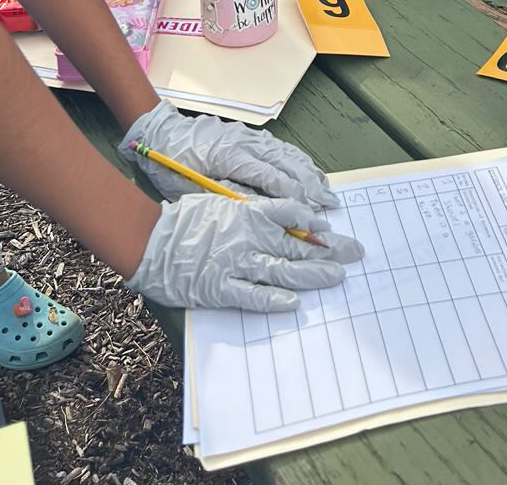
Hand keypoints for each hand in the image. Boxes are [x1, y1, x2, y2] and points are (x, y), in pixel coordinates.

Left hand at [122, 99, 337, 207]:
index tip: (310, 213)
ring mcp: (249, 136)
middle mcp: (244, 142)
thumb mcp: (191, 189)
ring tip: (326, 192)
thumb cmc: (170, 165)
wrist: (160, 133)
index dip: (292, 196)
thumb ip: (226, 198)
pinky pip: (280, 147)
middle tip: (329, 206)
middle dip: (310, 186)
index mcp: (229, 155)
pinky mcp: (248, 135)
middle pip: (285, 164)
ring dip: (309, 173)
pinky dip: (298, 160)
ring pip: (287, 154)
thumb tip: (259, 212)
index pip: (269, 177)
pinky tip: (309, 171)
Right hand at [125, 192, 361, 313]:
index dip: (314, 222)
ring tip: (337, 277)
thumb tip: (284, 215)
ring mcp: (235, 264)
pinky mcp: (220, 288)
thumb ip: (251, 212)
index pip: (290, 214)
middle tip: (355, 253)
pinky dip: (274, 299)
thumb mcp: (221, 204)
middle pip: (296, 243)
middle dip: (329, 249)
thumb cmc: (185, 219)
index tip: (332, 229)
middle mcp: (247, 237)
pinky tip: (294, 303)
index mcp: (247, 214)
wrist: (150, 240)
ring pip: (282, 269)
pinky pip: (252, 296)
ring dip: (312, 273)